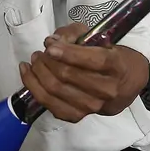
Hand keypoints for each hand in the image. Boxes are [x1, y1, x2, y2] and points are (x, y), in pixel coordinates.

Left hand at [18, 22, 145, 122]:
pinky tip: (27, 73)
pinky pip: (49, 104)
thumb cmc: (107, 55)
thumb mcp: (96, 37)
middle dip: (47, 61)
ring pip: (55, 90)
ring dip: (38, 72)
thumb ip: (74, 34)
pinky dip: (33, 87)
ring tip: (34, 60)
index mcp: (115, 66)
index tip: (50, 46)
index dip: (68, 54)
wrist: (122, 85)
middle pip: (68, 75)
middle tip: (40, 52)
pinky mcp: (77, 116)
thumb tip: (51, 42)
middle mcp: (106, 90)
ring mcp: (91, 106)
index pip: (92, 61)